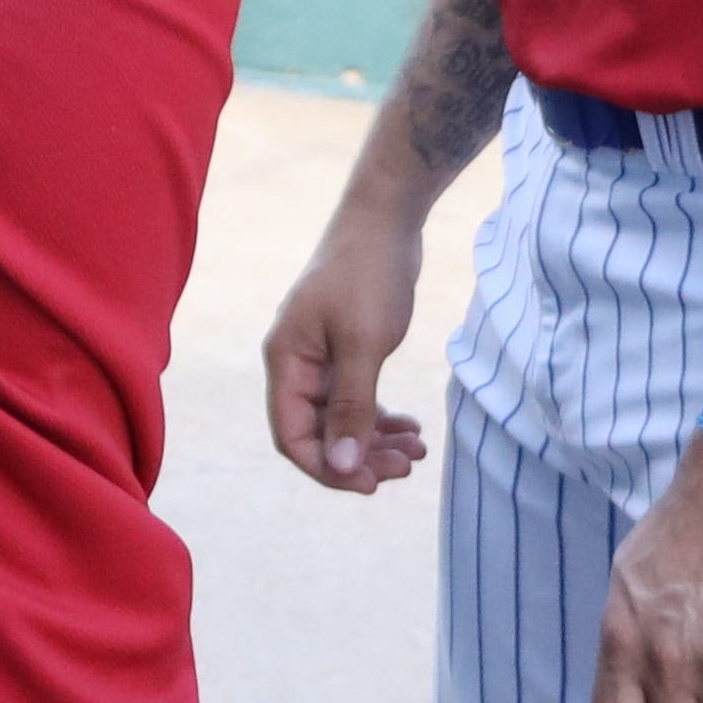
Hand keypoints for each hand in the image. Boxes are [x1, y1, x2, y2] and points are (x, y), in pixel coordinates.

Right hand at [261, 197, 435, 493]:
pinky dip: (381, 416)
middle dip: (361, 456)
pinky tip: (410, 426)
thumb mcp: (362, 344)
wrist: (387, 218)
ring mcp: (321, 357)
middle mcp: (296, 364)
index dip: (328, 468)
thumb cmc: (369, 274)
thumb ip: (351, 407)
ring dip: (376, 440)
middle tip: (405, 467)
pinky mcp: (345, 348)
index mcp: (286, 362)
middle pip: (318, 432)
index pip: (292, 436)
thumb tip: (342, 465)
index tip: (371, 484)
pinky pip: (357, 397)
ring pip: (341, 418)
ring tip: (416, 450)